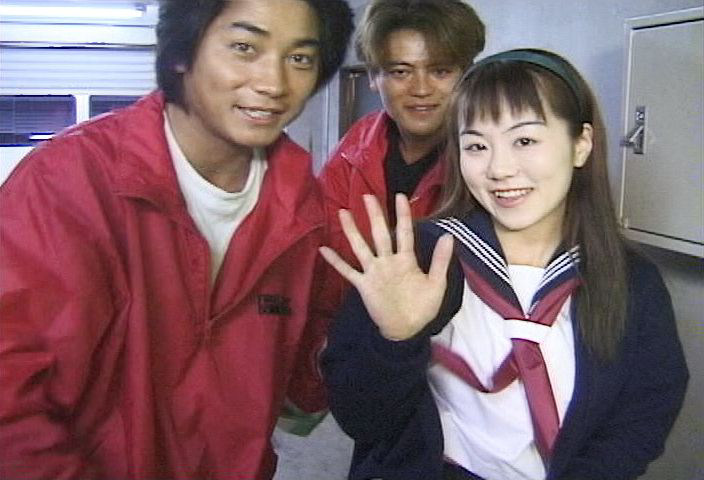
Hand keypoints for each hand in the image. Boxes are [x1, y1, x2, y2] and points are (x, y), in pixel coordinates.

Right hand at [319, 194, 452, 340]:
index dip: (403, 215)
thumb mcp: (436, 283)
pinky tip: (323, 249)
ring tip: (343, 212)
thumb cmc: (423, 307)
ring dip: (352, 230)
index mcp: (406, 260)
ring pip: (361, 247)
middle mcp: (388, 261)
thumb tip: (449, 236)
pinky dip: (336, 261)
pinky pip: (347, 271)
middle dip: (375, 215)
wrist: (407, 329)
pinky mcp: (363, 285)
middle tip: (368, 195)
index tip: (400, 196)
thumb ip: (440, 260)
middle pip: (380, 233)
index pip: (404, 232)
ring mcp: (374, 272)